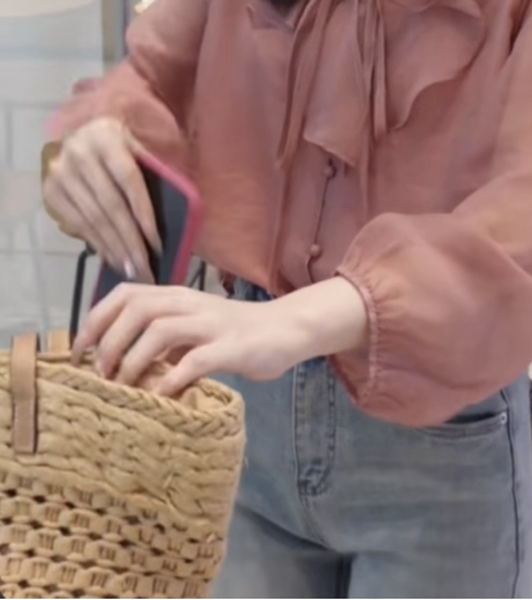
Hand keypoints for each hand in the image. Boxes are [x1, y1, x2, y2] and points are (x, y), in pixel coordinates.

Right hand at [43, 118, 160, 280]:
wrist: (81, 132)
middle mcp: (78, 153)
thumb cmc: (121, 143)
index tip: (157, 243)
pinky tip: (112, 258)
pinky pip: (77, 224)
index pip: (128, 180)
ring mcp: (60, 173)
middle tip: (145, 268)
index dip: (143, 213)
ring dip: (114, 248)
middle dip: (130, 240)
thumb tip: (177, 213)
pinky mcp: (50, 190)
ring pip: (93, 218)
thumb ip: (153, 169)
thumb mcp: (138, 144)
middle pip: (110, 205)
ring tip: (131, 270)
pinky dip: (97, 244)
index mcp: (106, 137)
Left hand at [73, 277, 369, 397]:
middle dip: (110, 341)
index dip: (96, 320)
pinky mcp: (230, 347)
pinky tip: (159, 400)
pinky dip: (169, 382)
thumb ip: (162, 335)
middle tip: (100, 374)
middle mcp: (190, 303)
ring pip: (159, 330)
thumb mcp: (194, 325)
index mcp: (177, 296)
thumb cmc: (236, 332)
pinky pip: (192, 363)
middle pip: (136, 309)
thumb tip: (119, 361)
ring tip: (124, 387)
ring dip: (133, 360)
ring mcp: (211, 324)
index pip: (125, 294)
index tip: (81, 352)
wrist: (287, 329)